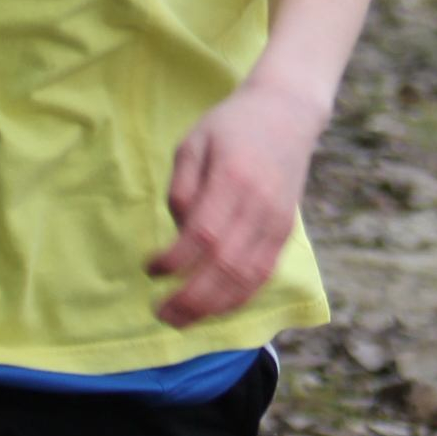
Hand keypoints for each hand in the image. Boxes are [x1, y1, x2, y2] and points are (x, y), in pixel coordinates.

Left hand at [146, 81, 321, 328]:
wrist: (287, 114)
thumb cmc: (230, 127)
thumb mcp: (193, 142)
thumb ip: (182, 187)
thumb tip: (178, 234)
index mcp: (232, 179)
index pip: (203, 235)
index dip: (175, 261)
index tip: (150, 270)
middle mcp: (259, 205)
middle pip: (226, 266)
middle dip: (191, 298)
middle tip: (160, 314)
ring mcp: (277, 222)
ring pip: (247, 278)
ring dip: (213, 307)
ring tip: (181, 322)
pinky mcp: (285, 232)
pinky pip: (263, 274)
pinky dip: (238, 298)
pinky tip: (214, 310)